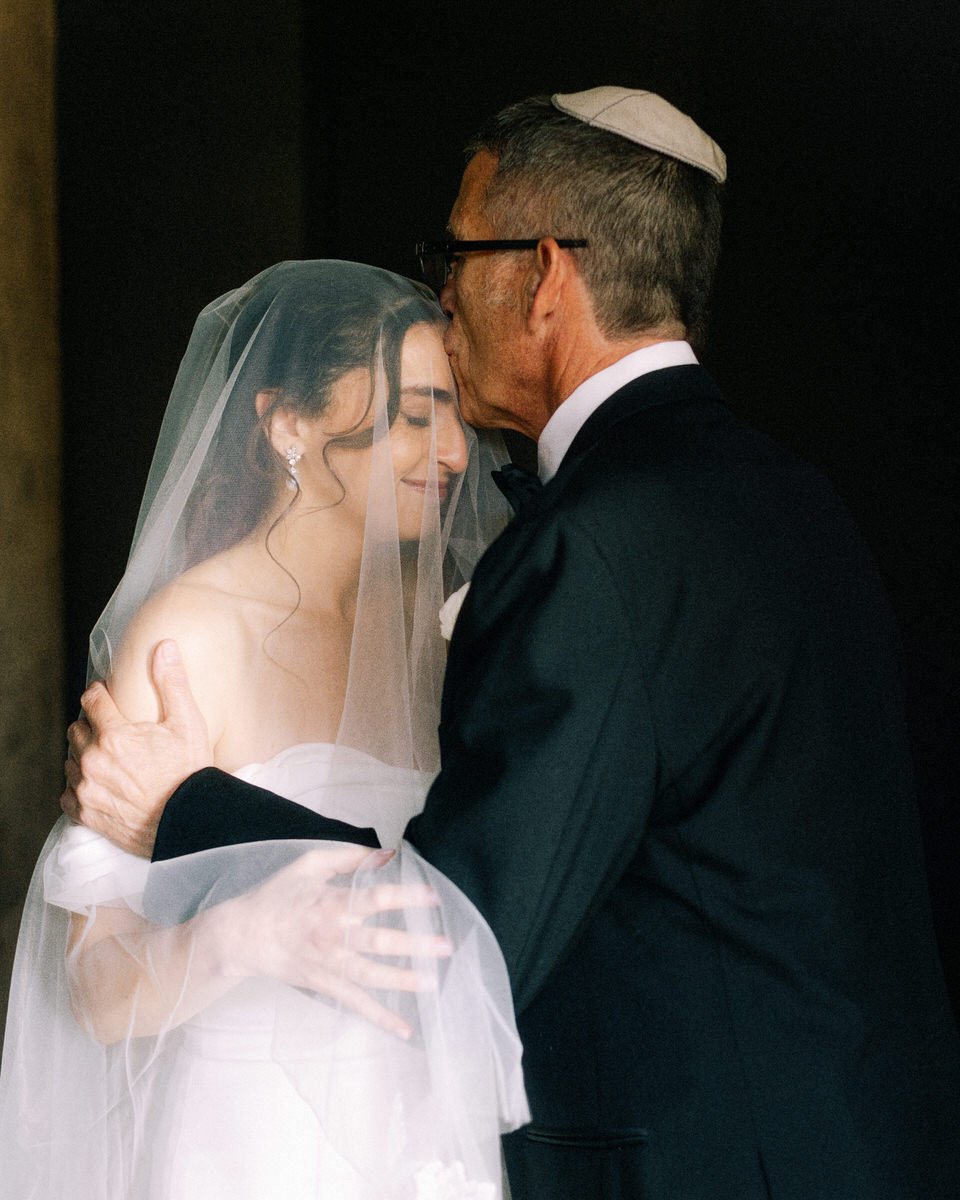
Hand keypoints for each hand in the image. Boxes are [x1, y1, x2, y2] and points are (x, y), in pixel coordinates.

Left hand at [61, 640, 211, 856]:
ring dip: (84, 754)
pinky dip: (79, 786)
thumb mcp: (188, 722)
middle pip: (77, 729)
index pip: (92, 700)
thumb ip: (172, 683)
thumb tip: (165, 646)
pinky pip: (68, 793)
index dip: (99, 693)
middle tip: (111, 727)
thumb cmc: (189, 773)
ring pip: (71, 760)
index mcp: (114, 734)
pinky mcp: (86, 813)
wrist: (189, 822)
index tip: (108, 695)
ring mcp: (87, 788)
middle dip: (91, 723)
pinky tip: (97, 783)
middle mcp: (93, 760)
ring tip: (106, 757)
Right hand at [212, 844, 452, 1038]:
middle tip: (445, 946)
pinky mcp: (324, 986)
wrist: (242, 936)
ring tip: (433, 981)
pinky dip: (379, 1018)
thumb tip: (388, 854)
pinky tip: (403, 1030)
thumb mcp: (309, 865)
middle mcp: (333, 936)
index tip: (432, 896)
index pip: (375, 899)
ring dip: (403, 980)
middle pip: (378, 941)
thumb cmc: (277, 896)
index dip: (404, 897)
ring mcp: (329, 965)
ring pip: (371, 976)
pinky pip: (355, 1004)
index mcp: (331, 903)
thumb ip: (349, 857)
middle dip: (414, 944)